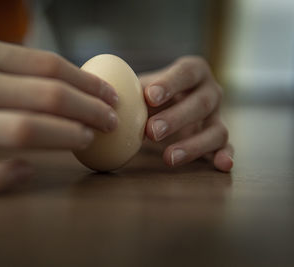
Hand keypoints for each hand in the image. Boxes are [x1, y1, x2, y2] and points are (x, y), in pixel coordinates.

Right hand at [0, 35, 117, 192]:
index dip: (88, 83)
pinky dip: (6, 176)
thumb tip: (77, 84)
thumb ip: (18, 66)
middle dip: (89, 111)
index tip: (111, 96)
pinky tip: (26, 171)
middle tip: (110, 122)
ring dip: (65, 137)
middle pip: (46, 97)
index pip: (48, 65)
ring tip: (86, 139)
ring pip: (23, 131)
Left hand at [139, 56, 232, 171]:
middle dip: (176, 118)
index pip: (186, 73)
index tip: (149, 97)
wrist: (169, 104)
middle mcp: (211, 92)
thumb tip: (106, 98)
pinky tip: (221, 165)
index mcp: (194, 71)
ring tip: (168, 158)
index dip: (170, 84)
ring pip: (216, 129)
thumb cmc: (154, 93)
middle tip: (151, 131)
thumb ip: (132, 89)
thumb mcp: (144, 87)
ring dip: (194, 145)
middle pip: (201, 103)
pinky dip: (226, 155)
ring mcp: (218, 116)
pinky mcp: (220, 137)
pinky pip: (227, 147)